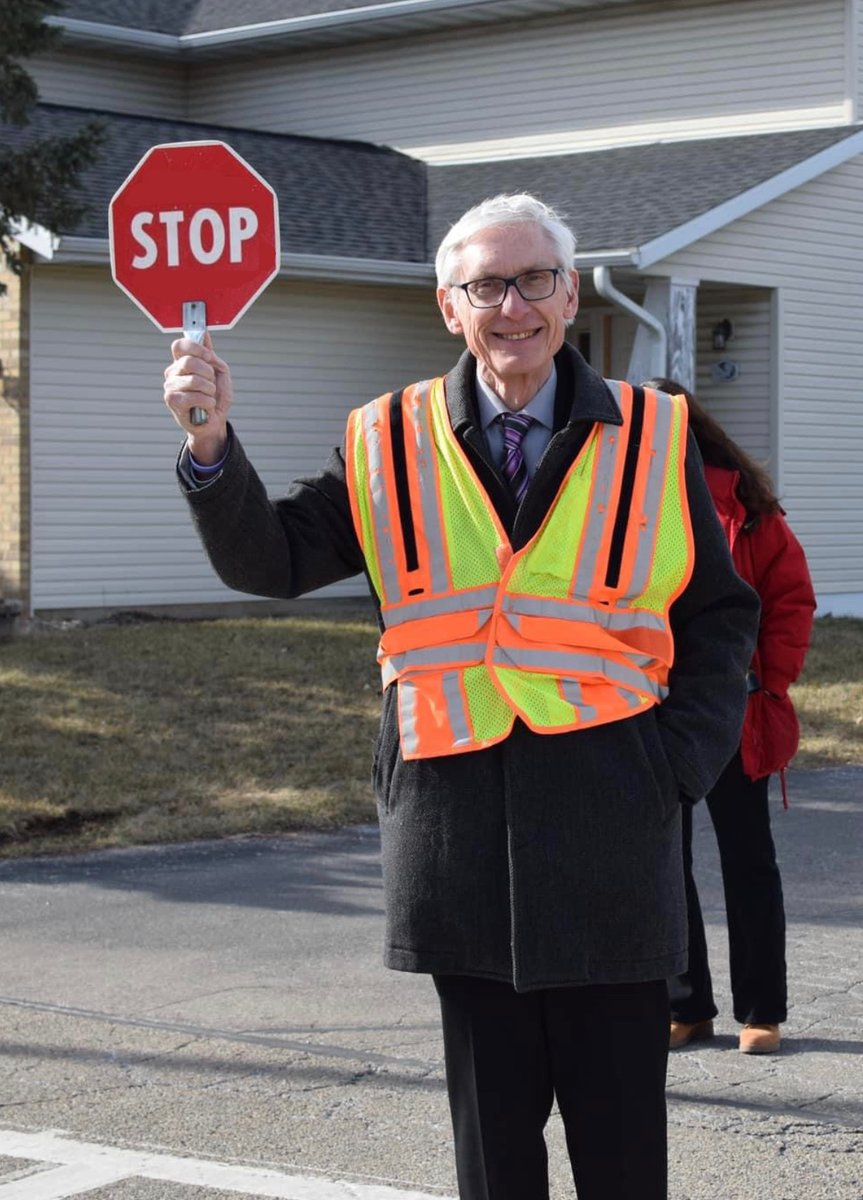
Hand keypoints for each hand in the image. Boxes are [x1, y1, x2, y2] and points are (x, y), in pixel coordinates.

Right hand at [163, 332, 232, 463]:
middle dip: (208, 373)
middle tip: (211, 383)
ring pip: (194, 380)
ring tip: (209, 396)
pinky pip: (195, 396)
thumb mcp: (219, 373)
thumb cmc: (216, 398)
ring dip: (209, 390)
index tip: (209, 357)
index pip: (180, 345)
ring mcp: (170, 386)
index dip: (196, 347)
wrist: (214, 423)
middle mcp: (172, 372)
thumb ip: (212, 355)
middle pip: (189, 361)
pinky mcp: (172, 401)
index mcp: (181, 363)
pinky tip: (206, 406)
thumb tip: (204, 333)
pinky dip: (208, 402)